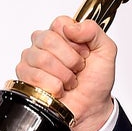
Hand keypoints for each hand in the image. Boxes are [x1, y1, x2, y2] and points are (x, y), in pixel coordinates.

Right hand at [15, 16, 115, 130]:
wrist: (92, 107)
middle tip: (78, 69)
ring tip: (70, 81)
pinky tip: (59, 89)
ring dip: (64, 75)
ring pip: (42, 59)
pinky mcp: (25, 77)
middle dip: (70, 59)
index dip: (75, 41)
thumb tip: (71, 26)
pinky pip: (36, 76)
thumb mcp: (106, 51)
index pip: (59, 23)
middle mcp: (43, 44)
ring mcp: (31, 60)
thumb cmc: (96, 80)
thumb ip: (94, 31)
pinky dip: (54, 86)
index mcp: (62, 33)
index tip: (85, 53)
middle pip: (48, 39)